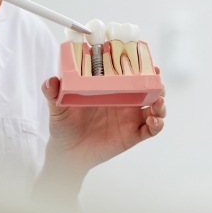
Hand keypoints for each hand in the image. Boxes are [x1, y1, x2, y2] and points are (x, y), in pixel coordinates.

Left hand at [41, 75, 165, 176]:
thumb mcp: (58, 107)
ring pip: (155, 106)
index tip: (146, 59)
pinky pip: (151, 129)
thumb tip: (50, 81)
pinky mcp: (133, 134)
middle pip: (148, 88)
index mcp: (110, 89)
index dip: (140, 66)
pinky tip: (153, 120)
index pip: (129, 74)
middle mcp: (124, 101)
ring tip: (157, 102)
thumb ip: (53, 93)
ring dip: (161, 102)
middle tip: (157, 80)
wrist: (67, 153)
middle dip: (156, 83)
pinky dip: (157, 123)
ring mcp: (130, 117)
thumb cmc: (64, 125)